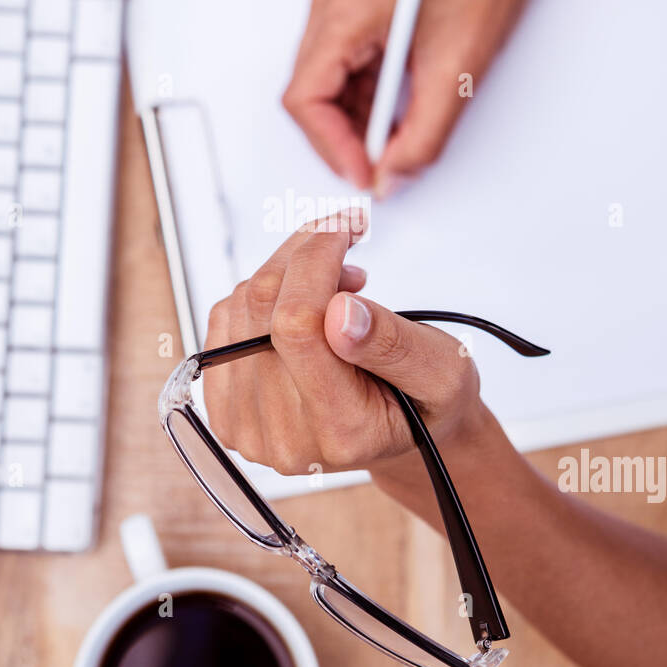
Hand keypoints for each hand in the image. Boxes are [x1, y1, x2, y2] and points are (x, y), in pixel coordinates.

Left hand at [202, 213, 484, 478]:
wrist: (400, 437)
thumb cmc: (423, 402)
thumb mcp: (442, 371)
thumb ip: (394, 343)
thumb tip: (340, 310)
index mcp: (341, 432)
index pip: (298, 325)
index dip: (316, 258)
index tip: (348, 227)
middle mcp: (284, 438)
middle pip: (263, 309)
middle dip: (304, 254)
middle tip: (347, 241)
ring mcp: (247, 428)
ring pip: (240, 307)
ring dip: (286, 273)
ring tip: (337, 288)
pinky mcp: (226, 411)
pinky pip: (225, 321)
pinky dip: (263, 296)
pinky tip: (304, 307)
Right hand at [282, 0, 543, 193]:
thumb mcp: (455, 74)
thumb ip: (421, 139)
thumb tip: (391, 178)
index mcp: (345, 9)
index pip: (305, 97)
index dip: (330, 146)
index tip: (362, 174)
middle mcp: (330, 3)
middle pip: (308, 93)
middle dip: (341, 137)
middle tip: (378, 166)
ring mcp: (337, 5)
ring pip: (323, 86)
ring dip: (354, 121)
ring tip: (392, 140)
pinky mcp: (352, 13)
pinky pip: (342, 70)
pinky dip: (364, 101)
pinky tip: (393, 114)